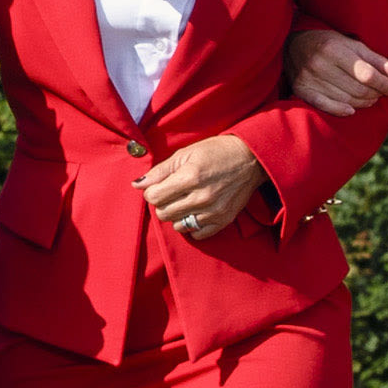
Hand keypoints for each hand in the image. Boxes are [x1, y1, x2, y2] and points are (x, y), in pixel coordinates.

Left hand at [138, 133, 267, 240]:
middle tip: (171, 193)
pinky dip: (192, 226)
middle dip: (162, 204)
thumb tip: (137, 185)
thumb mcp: (185, 154)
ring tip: (184, 202)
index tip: (158, 187)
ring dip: (176, 215)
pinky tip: (195, 212)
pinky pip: (197, 235)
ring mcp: (213, 211)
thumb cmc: (215, 152)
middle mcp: (201, 197)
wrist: (249, 159)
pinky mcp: (223, 220)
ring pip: (178, 226)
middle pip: (163, 214)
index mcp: (189, 177)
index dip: (151, 192)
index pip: (154, 197)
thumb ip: (160, 171)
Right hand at [286, 24, 387, 117]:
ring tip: (369, 98)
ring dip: (362, 102)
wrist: (294, 44)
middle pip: (357, 89)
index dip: (383, 84)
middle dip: (375, 94)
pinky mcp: (301, 90)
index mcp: (335, 49)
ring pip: (345, 99)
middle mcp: (320, 64)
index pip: (366, 74)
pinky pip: (325, 105)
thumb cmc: (331, 44)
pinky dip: (340, 110)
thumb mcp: (354, 46)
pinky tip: (351, 110)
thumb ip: (378, 61)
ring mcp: (309, 78)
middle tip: (380, 94)